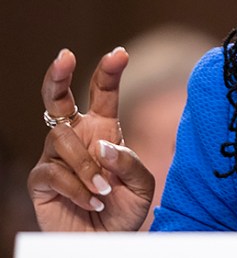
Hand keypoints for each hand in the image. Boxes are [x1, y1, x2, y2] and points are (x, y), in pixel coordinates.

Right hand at [27, 48, 153, 230]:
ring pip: (62, 139)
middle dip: (59, 74)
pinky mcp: (41, 180)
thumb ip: (129, 163)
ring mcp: (55, 157)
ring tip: (103, 191)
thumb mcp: (141, 186)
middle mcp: (76, 138)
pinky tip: (92, 202)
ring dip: (86, 166)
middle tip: (66, 56)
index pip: (103, 94)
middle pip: (58, 98)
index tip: (119, 53)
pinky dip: (77, 188)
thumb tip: (103, 146)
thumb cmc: (124, 211)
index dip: (108, 72)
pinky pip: (54, 172)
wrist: (106, 243)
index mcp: (103, 130)